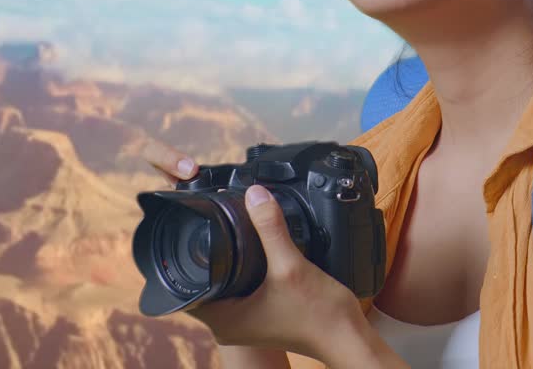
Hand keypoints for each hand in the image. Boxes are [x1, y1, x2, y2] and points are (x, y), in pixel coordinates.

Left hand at [140, 136, 379, 364]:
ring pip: (222, 287)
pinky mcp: (261, 318)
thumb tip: (255, 195)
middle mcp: (229, 326)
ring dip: (226, 264)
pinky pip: (239, 292)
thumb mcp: (291, 265)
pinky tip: (255, 254)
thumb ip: (271, 228)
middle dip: (208, 256)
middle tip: (214, 225)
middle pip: (203, 283)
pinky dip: (243, 273)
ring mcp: (245, 323)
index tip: (194, 232)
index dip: (187, 259)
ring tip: (233, 235)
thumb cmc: (319, 314)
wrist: (347, 337)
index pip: (185, 288)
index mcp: (224, 320)